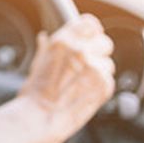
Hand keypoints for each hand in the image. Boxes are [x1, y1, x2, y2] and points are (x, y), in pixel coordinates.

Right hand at [19, 14, 115, 136]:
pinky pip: (109, 81)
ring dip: (99, 73)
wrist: (40, 118)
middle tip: (84, 68)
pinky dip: (101, 88)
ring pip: (108, 64)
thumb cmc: (34, 96)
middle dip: (97, 54)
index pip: (89, 23)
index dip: (91, 32)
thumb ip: (46, 49)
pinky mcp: (105, 84)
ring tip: (81, 86)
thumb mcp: (36, 65)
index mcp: (62, 41)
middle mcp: (80, 51)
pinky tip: (85, 95)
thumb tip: (44, 38)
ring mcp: (94, 67)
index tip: (90, 39)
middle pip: (104, 42)